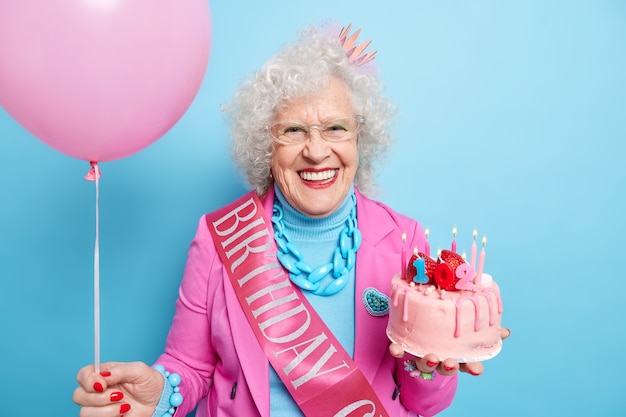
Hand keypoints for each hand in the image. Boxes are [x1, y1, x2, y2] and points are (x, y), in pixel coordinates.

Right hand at [73, 362, 164, 416]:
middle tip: (118, 395)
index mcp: (104, 374)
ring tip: (125, 405)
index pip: (83, 375)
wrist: (160, 399)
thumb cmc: (149, 381)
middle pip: (78, 395)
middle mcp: (98, 390)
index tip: (102, 384)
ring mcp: (100, 406)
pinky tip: (124, 412)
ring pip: (85, 411)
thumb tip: (103, 376)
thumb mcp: (139, 370)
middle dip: (98, 397)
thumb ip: (120, 371)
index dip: (88, 380)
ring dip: (106, 410)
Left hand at [389, 327, 510, 376]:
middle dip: (448, 367)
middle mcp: (439, 357)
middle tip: (450, 362)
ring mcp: (422, 353)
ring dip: (428, 361)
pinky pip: (400, 350)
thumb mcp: (466, 331)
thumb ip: (482, 331)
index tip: (477, 369)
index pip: (466, 364)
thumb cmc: (446, 332)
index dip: (472, 367)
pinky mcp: (405, 346)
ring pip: (425, 362)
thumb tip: (505, 331)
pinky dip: (397, 350)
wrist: (420, 331)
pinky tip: (395, 349)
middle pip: (445, 367)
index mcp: (455, 354)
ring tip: (433, 356)